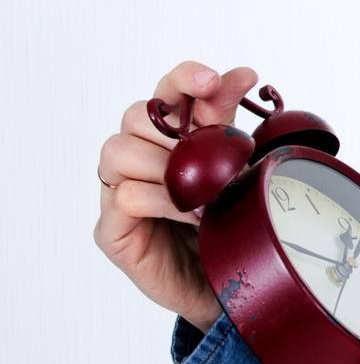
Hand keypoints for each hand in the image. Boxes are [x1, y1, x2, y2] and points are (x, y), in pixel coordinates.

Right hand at [95, 60, 259, 330]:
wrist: (228, 289)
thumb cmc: (229, 227)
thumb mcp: (236, 171)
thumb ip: (228, 126)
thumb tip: (242, 75)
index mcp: (171, 138)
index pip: (166, 92)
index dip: (185, 78)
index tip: (216, 79)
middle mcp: (140, 158)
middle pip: (136, 115)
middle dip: (176, 128)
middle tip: (211, 154)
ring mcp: (119, 191)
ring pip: (120, 150)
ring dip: (167, 167)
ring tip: (205, 193)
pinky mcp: (112, 228)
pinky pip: (125, 196)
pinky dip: (163, 201)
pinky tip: (192, 215)